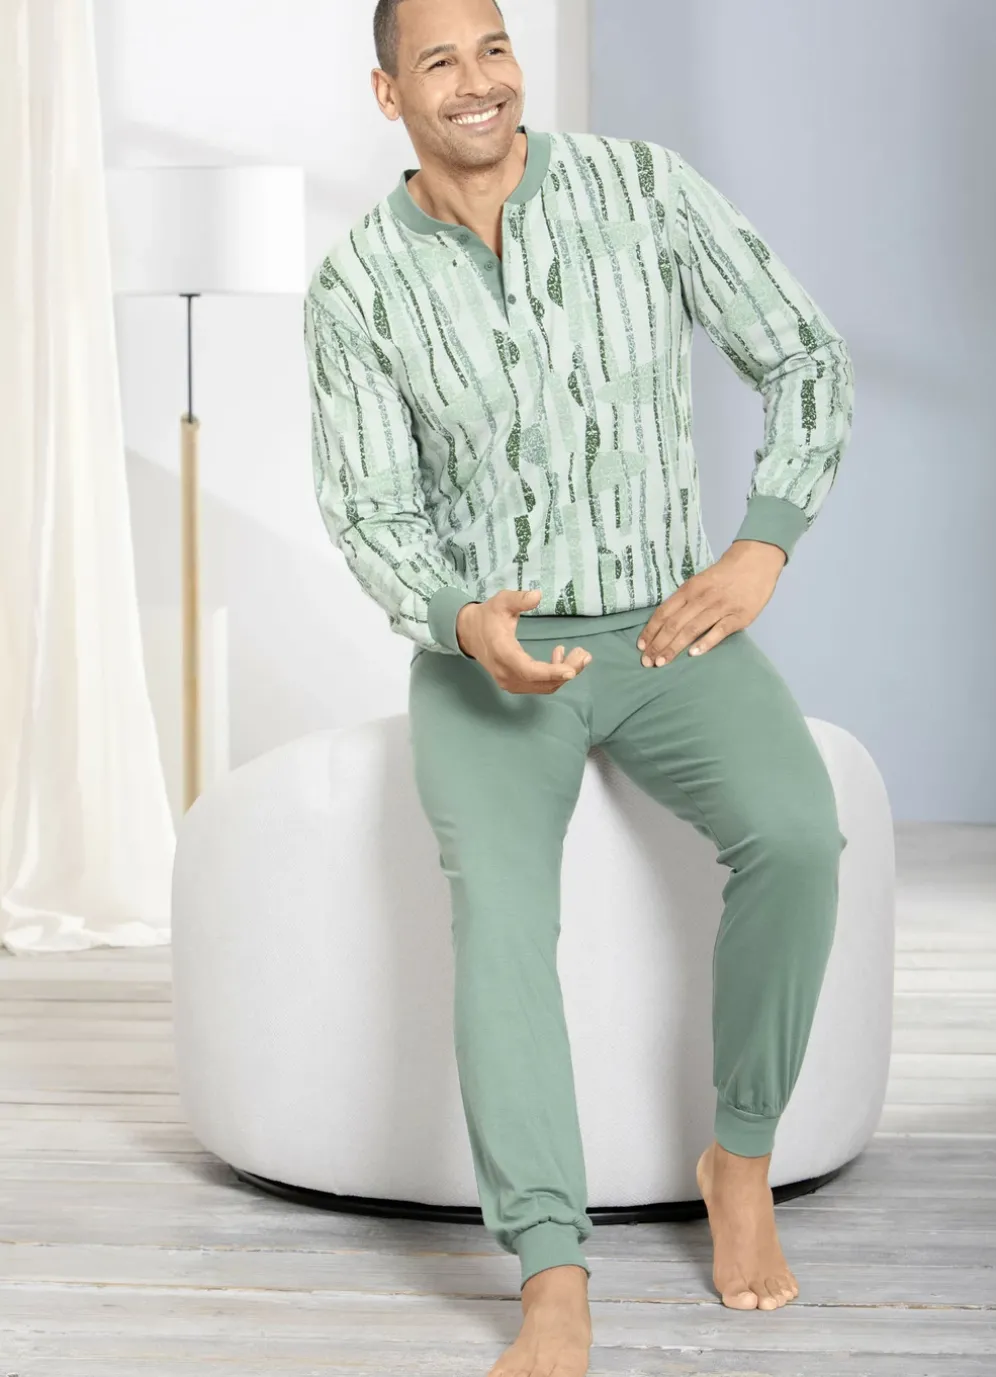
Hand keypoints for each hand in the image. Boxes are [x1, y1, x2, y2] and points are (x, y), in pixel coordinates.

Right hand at [457, 589, 592, 693]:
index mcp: (502, 653)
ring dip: (563, 674)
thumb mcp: (501, 601)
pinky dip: (554, 675)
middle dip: (567, 670)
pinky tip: (560, 656)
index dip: (551, 672)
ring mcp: (509, 682)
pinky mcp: (513, 684)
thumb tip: (537, 595)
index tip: (571, 671)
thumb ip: (518, 599)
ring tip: (578, 654)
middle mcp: (506, 673)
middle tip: (584, 654)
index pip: (528, 670)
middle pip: (541, 681)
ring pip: (543, 686)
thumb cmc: (488, 616)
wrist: (469, 633)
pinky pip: (539, 685)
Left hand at [636, 539, 786, 664]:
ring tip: (662, 662)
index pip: (664, 612)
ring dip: (674, 647)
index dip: (651, 631)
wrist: (755, 562)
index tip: (641, 647)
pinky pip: (719, 631)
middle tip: (648, 662)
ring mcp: (720, 607)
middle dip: (658, 644)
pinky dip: (705, 642)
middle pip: (674, 624)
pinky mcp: (739, 616)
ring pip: (692, 629)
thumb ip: (684, 601)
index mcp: (689, 589)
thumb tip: (664, 624)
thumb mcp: (699, 582)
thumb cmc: (724, 575)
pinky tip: (693, 654)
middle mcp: (701, 598)